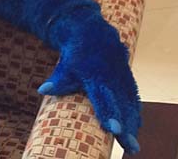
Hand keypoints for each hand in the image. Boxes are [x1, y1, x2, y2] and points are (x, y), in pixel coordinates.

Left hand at [38, 27, 140, 153]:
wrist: (90, 31)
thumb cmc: (75, 54)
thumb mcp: (65, 66)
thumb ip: (58, 80)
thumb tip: (43, 90)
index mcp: (96, 75)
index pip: (104, 98)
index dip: (109, 114)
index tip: (115, 130)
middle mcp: (112, 76)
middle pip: (121, 105)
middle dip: (127, 127)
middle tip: (130, 147)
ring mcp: (122, 75)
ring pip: (130, 103)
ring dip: (133, 123)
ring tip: (132, 145)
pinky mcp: (127, 75)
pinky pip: (133, 96)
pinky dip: (134, 111)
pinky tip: (134, 125)